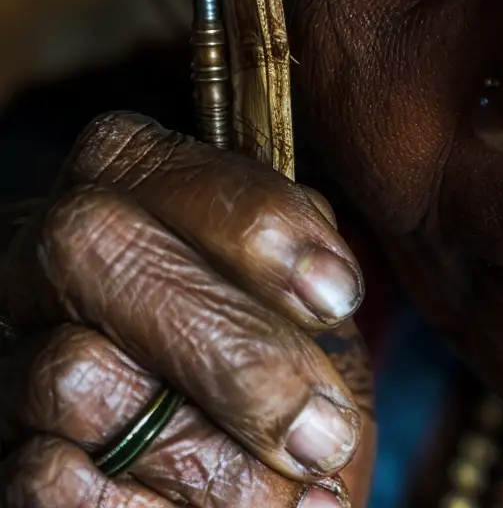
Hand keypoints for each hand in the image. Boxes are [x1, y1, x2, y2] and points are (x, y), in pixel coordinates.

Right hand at [0, 114, 374, 507]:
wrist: (248, 493)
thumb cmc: (281, 382)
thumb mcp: (302, 310)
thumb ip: (303, 271)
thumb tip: (321, 287)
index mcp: (116, 189)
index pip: (147, 161)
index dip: (249, 221)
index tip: (337, 298)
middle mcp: (33, 262)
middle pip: (90, 244)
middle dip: (226, 343)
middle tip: (320, 427)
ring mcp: (4, 363)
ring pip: (70, 370)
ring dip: (201, 446)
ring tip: (285, 487)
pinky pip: (46, 477)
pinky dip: (151, 507)